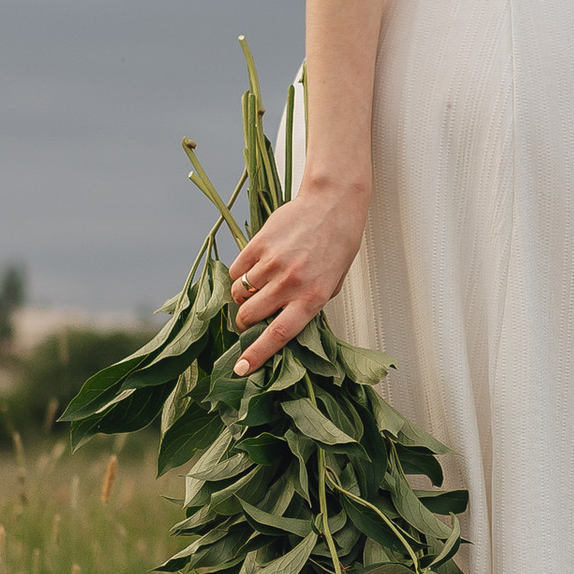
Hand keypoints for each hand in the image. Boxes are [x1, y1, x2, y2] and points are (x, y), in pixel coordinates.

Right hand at [230, 174, 367, 371]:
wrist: (332, 204)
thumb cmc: (337, 247)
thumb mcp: (331, 285)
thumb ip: (307, 306)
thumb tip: (278, 327)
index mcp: (312, 298)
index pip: (279, 335)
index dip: (257, 354)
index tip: (241, 369)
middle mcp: (290, 283)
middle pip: (249, 316)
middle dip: (244, 323)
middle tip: (248, 320)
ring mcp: (273, 262)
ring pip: (239, 293)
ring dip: (242, 297)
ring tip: (257, 287)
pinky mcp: (259, 244)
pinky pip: (236, 270)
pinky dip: (240, 274)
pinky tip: (255, 268)